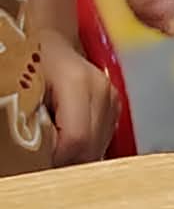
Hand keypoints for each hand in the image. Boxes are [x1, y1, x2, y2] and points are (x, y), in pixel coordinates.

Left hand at [37, 29, 118, 164]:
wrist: (49, 44)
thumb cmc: (29, 64)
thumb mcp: (23, 94)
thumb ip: (33, 125)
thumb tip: (38, 157)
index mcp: (77, 83)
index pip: (77, 139)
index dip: (58, 159)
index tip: (40, 164)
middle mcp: (101, 89)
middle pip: (92, 146)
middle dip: (68, 161)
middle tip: (44, 163)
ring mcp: (111, 96)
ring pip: (100, 146)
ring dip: (78, 155)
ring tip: (55, 148)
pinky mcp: (115, 103)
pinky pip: (104, 138)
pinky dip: (86, 146)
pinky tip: (68, 140)